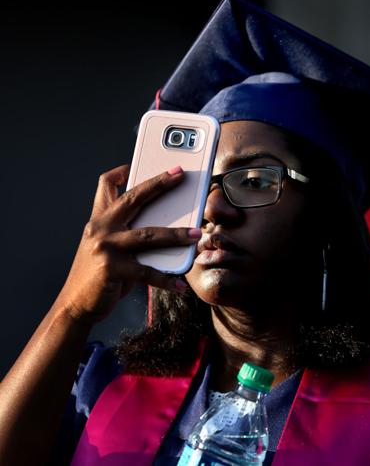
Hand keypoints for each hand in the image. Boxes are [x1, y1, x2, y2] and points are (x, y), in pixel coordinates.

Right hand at [56, 164, 200, 323]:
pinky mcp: (112, 269)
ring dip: (176, 234)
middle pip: (134, 198)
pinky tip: (181, 285)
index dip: (122, 170)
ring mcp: (105, 247)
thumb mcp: (109, 248)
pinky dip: (167, 279)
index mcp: (99, 220)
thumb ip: (129, 233)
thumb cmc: (100, 275)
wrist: (76, 304)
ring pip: (149, 234)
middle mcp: (100, 228)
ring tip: (197, 234)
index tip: (140, 162)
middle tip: (180, 174)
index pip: (106, 185)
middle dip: (159, 184)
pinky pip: (148, 272)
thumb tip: (169, 225)